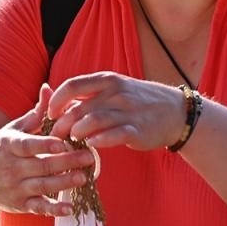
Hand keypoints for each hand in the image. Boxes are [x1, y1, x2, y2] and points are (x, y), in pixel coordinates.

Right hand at [0, 85, 95, 216]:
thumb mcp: (12, 129)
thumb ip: (35, 113)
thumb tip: (49, 89)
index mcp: (9, 146)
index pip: (28, 145)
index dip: (45, 144)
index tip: (63, 142)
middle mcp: (12, 168)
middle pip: (42, 165)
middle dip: (66, 162)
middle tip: (89, 157)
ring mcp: (15, 188)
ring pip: (43, 186)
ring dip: (64, 183)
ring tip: (84, 177)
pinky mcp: (19, 205)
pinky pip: (38, 208)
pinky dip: (53, 210)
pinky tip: (70, 210)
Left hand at [46, 72, 188, 151]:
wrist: (175, 112)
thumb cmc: (139, 101)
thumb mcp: (116, 89)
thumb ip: (90, 95)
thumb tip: (60, 104)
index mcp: (107, 80)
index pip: (72, 85)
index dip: (56, 101)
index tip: (51, 113)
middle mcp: (115, 93)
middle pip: (78, 108)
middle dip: (62, 124)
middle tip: (56, 135)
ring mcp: (127, 112)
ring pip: (92, 121)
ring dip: (77, 132)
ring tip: (73, 139)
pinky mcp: (136, 130)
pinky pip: (113, 135)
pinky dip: (98, 140)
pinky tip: (91, 144)